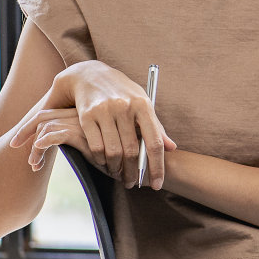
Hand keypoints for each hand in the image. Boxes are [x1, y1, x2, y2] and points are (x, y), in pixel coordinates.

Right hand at [11, 60, 173, 186]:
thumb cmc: (122, 92)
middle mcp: (125, 107)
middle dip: (133, 172)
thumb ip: (156, 126)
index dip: (157, 166)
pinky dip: (100, 160)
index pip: (154, 142)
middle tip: (133, 183)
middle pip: (132, 151)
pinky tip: (104, 163)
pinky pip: (96, 146)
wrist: (90, 74)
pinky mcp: (86, 116)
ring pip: (113, 152)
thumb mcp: (142, 103)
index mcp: (143, 105)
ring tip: (119, 174)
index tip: (157, 184)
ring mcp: (105, 111)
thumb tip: (172, 148)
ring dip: (116, 169)